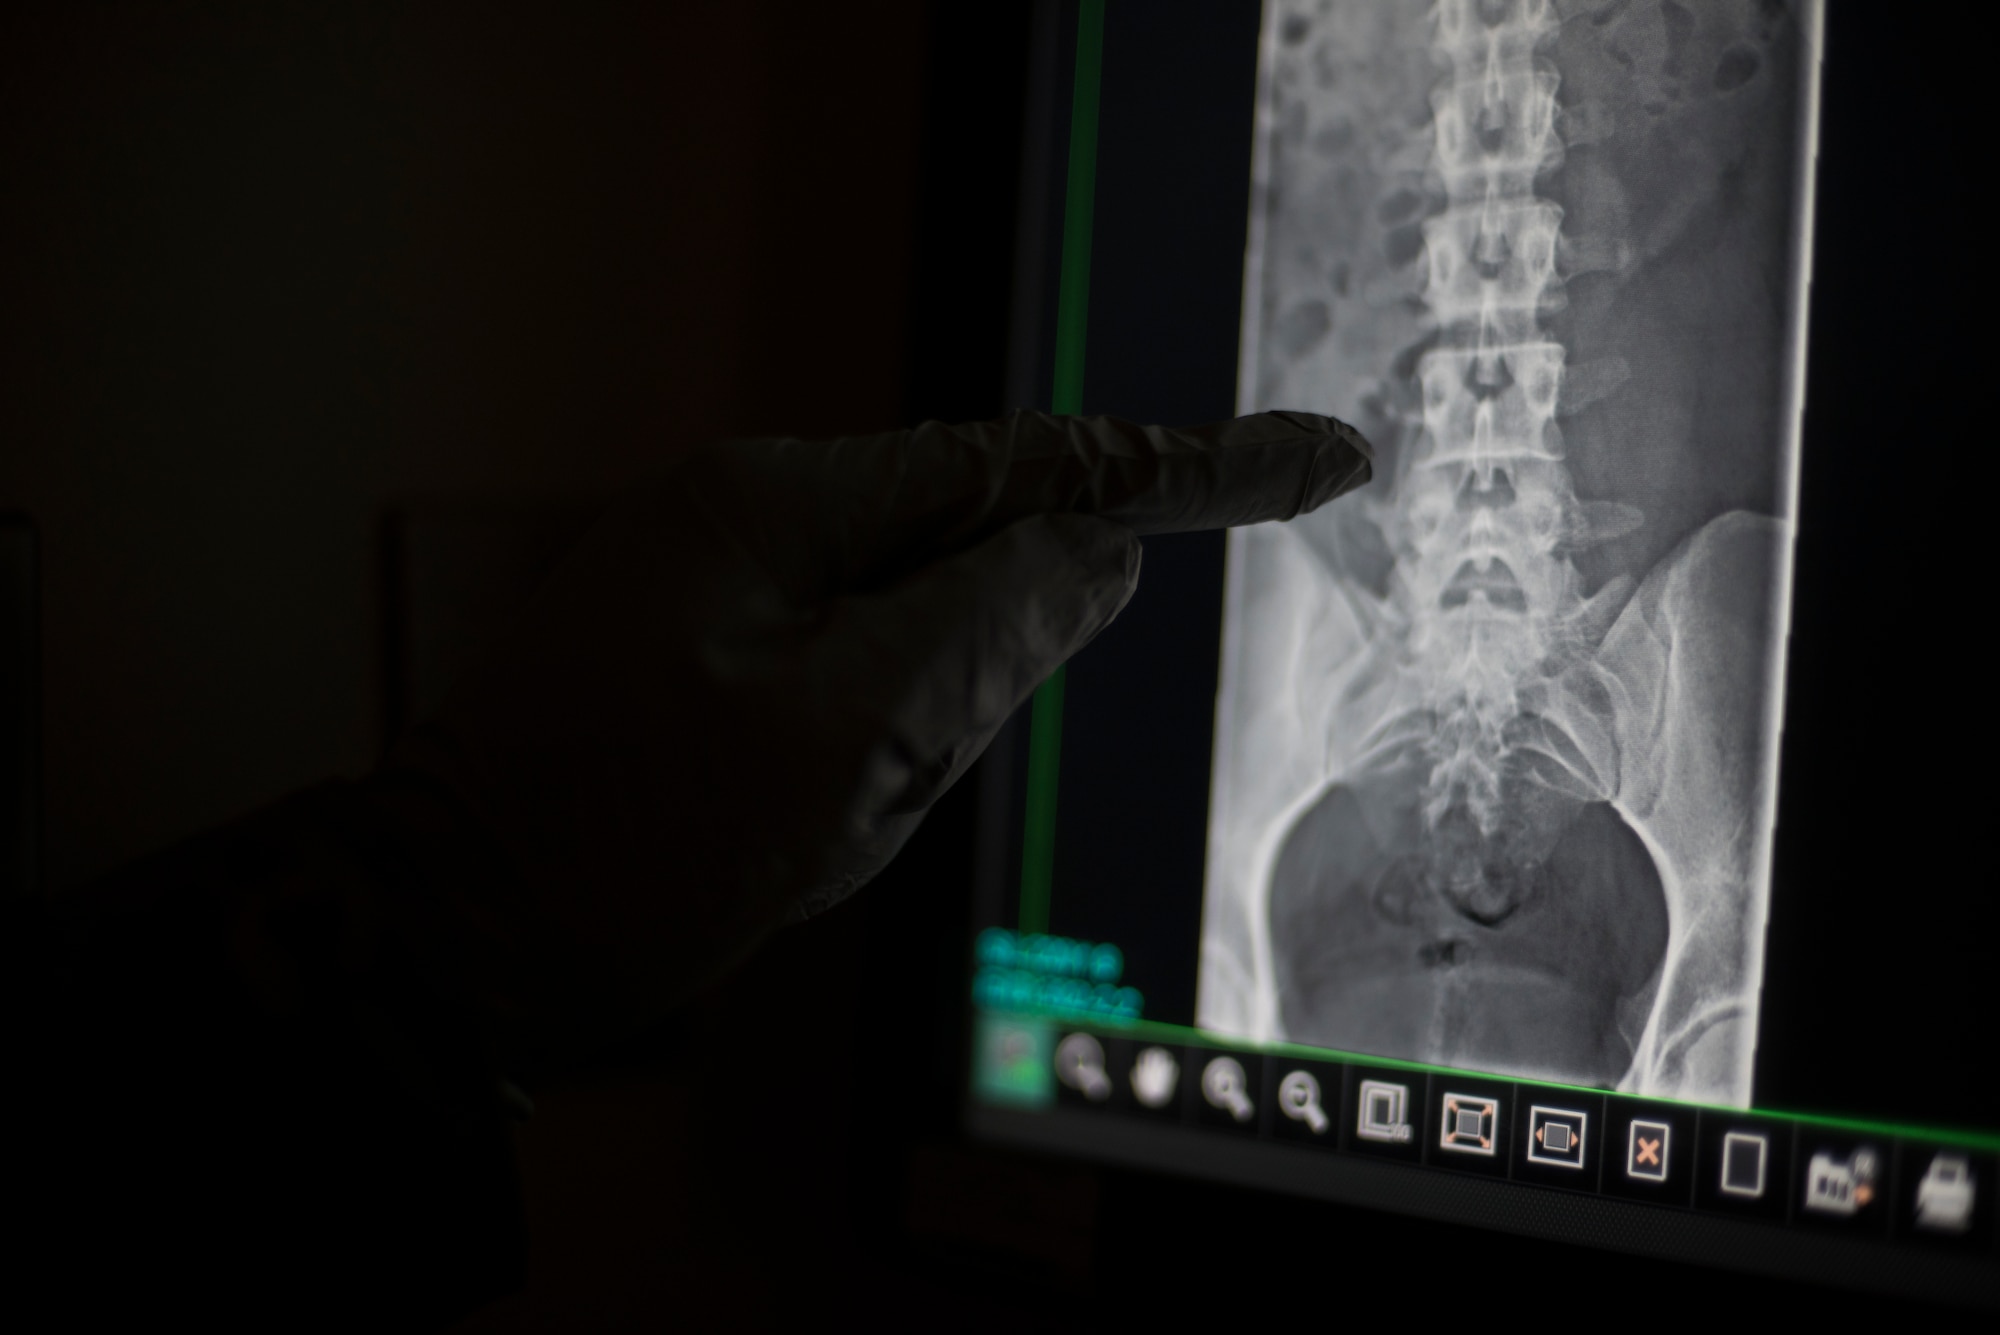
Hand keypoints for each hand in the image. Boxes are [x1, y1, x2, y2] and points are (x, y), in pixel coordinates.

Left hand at [388, 410, 1370, 1075]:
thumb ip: (993, 628)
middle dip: (980, 679)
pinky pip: (850, 688)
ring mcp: (726, 586)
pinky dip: (863, 759)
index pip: (1038, 462)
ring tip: (787, 830)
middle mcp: (756, 518)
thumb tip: (1094, 553)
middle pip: (974, 552)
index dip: (1195, 468)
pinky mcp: (711, 657)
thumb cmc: (629, 847)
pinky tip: (779, 828)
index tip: (1327, 457)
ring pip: (916, 637)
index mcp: (788, 505)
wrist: (449, 941)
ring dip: (908, 741)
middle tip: (859, 796)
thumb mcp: (848, 743)